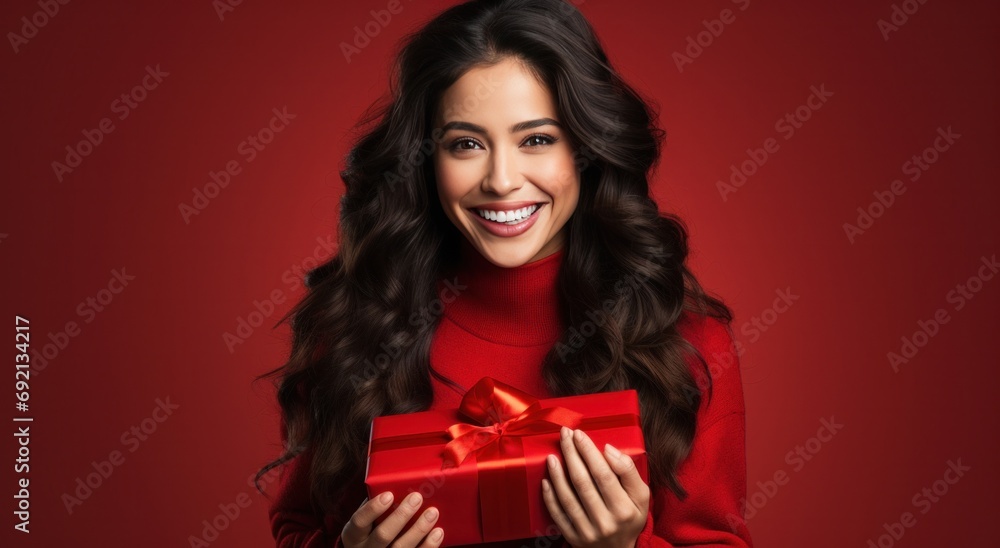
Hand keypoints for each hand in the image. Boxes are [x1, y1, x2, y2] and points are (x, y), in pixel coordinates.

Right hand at [341, 491, 443, 547]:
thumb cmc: (369, 532)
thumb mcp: (365, 522)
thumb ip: (374, 507)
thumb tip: (398, 483)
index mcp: (354, 535)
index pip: (359, 521)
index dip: (373, 509)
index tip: (389, 495)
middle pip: (382, 535)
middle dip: (401, 516)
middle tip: (416, 498)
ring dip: (418, 529)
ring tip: (432, 513)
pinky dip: (428, 545)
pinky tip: (437, 532)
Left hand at [541, 426, 649, 547]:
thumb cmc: (629, 518)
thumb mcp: (641, 496)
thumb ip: (628, 471)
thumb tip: (608, 449)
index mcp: (624, 509)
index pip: (603, 474)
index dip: (589, 452)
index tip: (579, 434)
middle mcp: (605, 521)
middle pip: (583, 482)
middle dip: (571, 454)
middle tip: (564, 435)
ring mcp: (588, 531)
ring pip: (568, 497)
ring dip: (557, 474)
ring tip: (552, 456)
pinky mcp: (573, 538)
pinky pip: (558, 515)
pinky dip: (550, 497)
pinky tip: (546, 481)